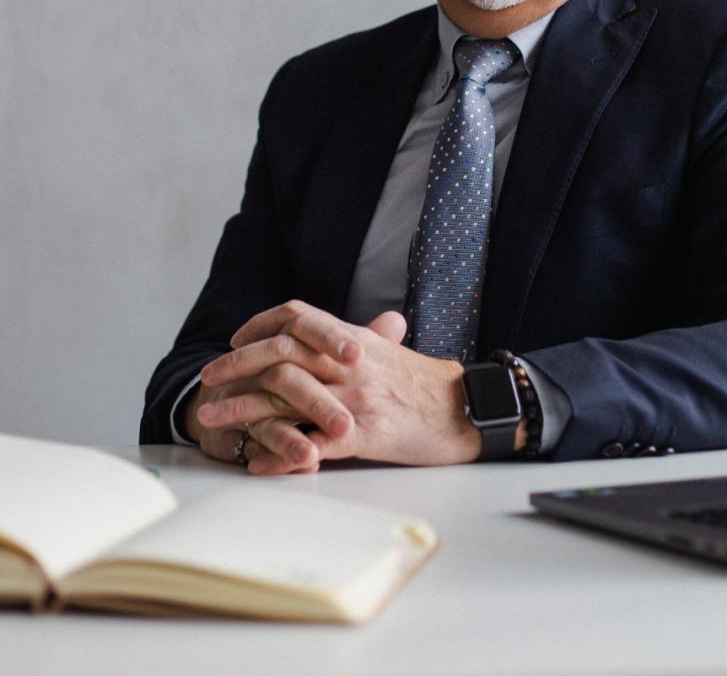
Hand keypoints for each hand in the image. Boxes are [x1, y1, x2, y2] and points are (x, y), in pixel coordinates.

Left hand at [198, 300, 481, 472]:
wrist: (464, 408)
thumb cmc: (426, 384)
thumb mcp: (389, 351)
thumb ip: (357, 340)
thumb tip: (326, 339)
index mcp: (353, 339)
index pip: (297, 318)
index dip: (260, 326)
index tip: (235, 340)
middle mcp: (349, 364)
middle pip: (281, 355)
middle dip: (238, 365)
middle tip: (208, 379)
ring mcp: (354, 398)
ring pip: (287, 398)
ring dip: (245, 410)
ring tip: (214, 421)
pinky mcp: (364, 434)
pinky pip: (312, 444)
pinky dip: (281, 454)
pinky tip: (257, 463)